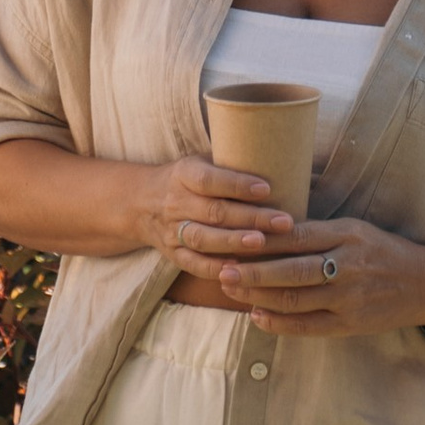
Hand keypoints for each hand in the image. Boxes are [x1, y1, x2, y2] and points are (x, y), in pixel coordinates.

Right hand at [138, 154, 295, 283]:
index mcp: (184, 174)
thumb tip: (279, 156)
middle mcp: (176, 202)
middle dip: (250, 218)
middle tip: (283, 222)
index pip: (209, 180)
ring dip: (234, 242)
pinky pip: (193, 264)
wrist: (140, 202)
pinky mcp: (173, 253)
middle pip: (214, 212)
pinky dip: (215, 268)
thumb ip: (230, 162)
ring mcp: (172, 230)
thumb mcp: (200, 161)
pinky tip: (238, 268)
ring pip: (204, 238)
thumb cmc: (187, 179)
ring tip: (262, 243)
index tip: (267, 189)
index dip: (237, 185)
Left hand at [225, 215, 424, 338]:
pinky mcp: (352, 325)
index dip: (262, 240)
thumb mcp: (354, 229)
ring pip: (296, 299)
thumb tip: (268, 227)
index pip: (296, 236)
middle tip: (222, 270)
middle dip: (253, 272)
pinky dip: (280, 323)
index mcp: (346, 235)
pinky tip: (257, 316)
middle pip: (291, 270)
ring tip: (231, 291)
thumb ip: (317, 230)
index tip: (232, 238)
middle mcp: (347, 266)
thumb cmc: (383, 251)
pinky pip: (309, 326)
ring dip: (259, 296)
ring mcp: (349, 298)